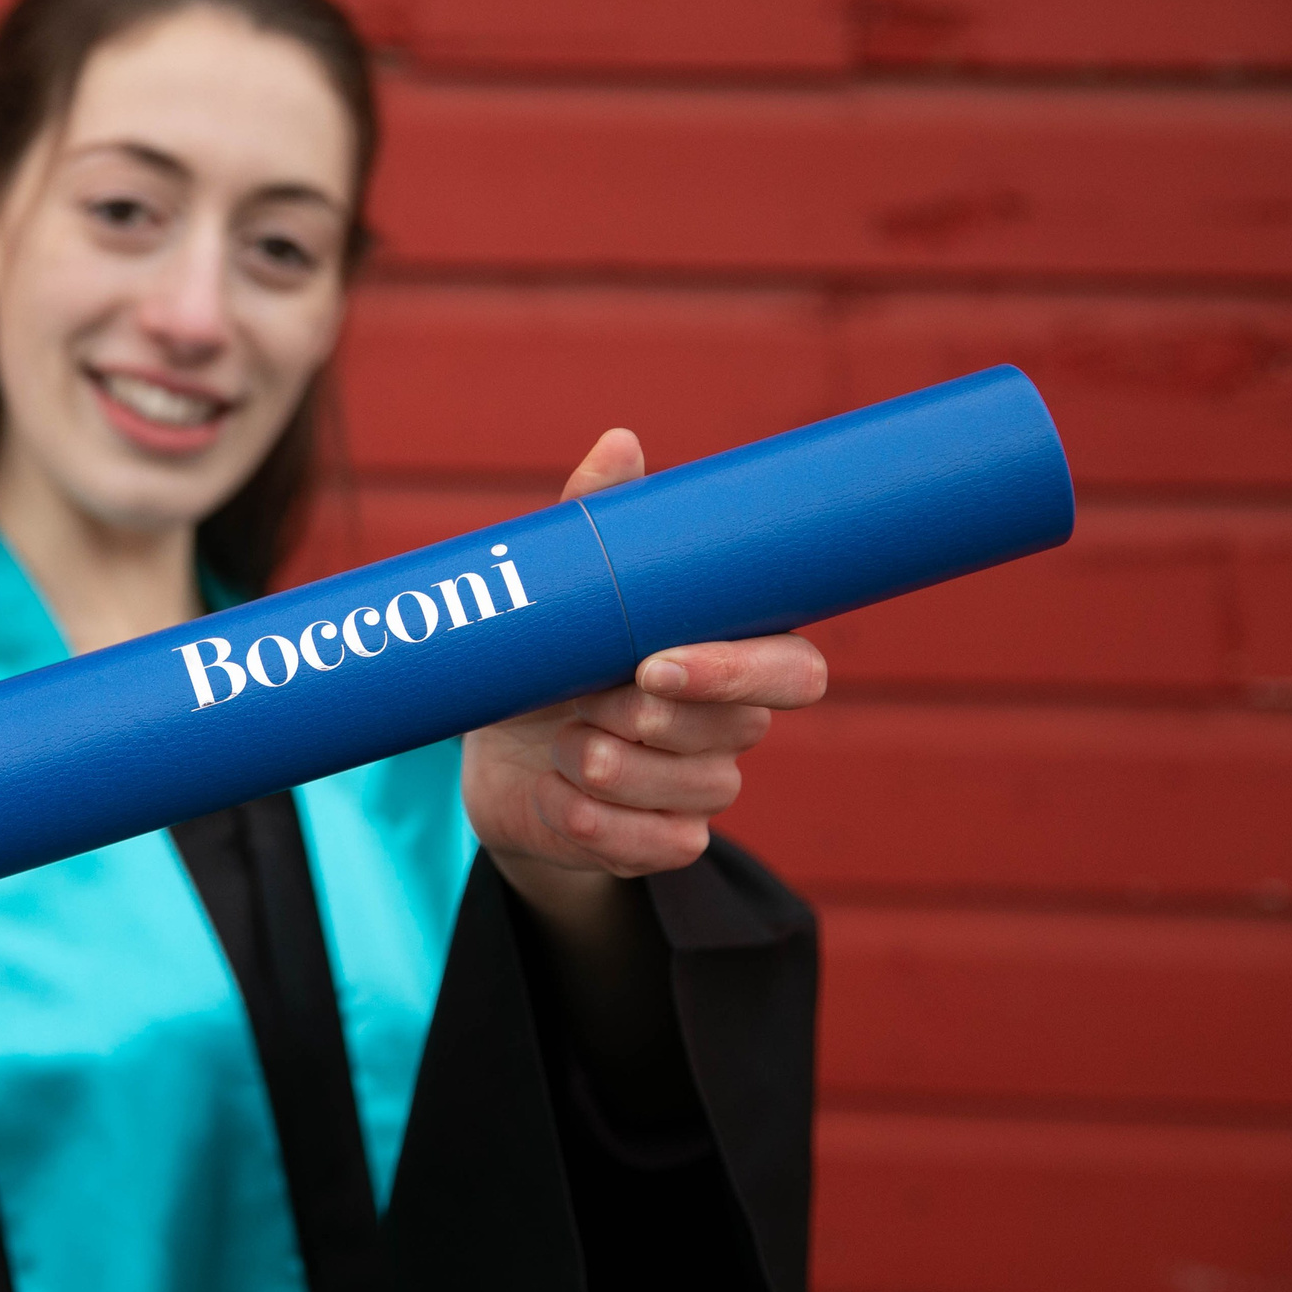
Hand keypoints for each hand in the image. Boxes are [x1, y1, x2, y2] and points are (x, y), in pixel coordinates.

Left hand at [461, 429, 828, 905]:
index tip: (654, 664)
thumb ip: (595, 523)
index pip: (796, 671)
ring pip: (689, 791)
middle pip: (730, 732)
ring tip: (557, 742)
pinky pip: (653, 848)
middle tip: (577, 701)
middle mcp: (731, 725)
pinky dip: (588, 822)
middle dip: (635, 719)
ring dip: (600, 768)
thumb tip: (622, 442)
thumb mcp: (560, 594)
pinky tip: (556, 797)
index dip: (737, 672)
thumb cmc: (547, 659)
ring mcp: (703, 788)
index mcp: (729, 655)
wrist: (495, 757)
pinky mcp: (665, 843)